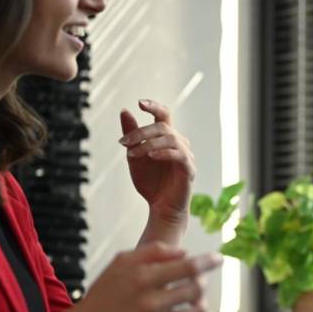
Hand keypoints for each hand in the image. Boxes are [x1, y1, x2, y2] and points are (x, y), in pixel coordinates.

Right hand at [74, 243, 220, 311]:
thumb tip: (184, 252)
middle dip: (203, 282)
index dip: (208, 261)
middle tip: (200, 281)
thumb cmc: (103, 296)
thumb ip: (153, 251)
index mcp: (143, 278)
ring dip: (203, 305)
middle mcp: (151, 302)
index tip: (218, 259)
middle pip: (197, 288)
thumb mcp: (120, 263)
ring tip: (198, 302)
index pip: (189, 267)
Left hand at [119, 100, 195, 223]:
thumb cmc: (150, 182)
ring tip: (132, 154)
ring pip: (170, 138)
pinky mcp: (189, 169)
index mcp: (166, 139)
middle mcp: (179, 143)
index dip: (154, 107)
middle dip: (141, 132)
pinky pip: (179, 155)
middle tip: (123, 142)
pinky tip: (150, 157)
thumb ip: (131, 135)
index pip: (164, 115)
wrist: (160, 208)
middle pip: (163, 126)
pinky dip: (163, 153)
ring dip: (148, 144)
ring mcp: (186, 156)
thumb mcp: (134, 156)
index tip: (139, 103)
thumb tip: (124, 111)